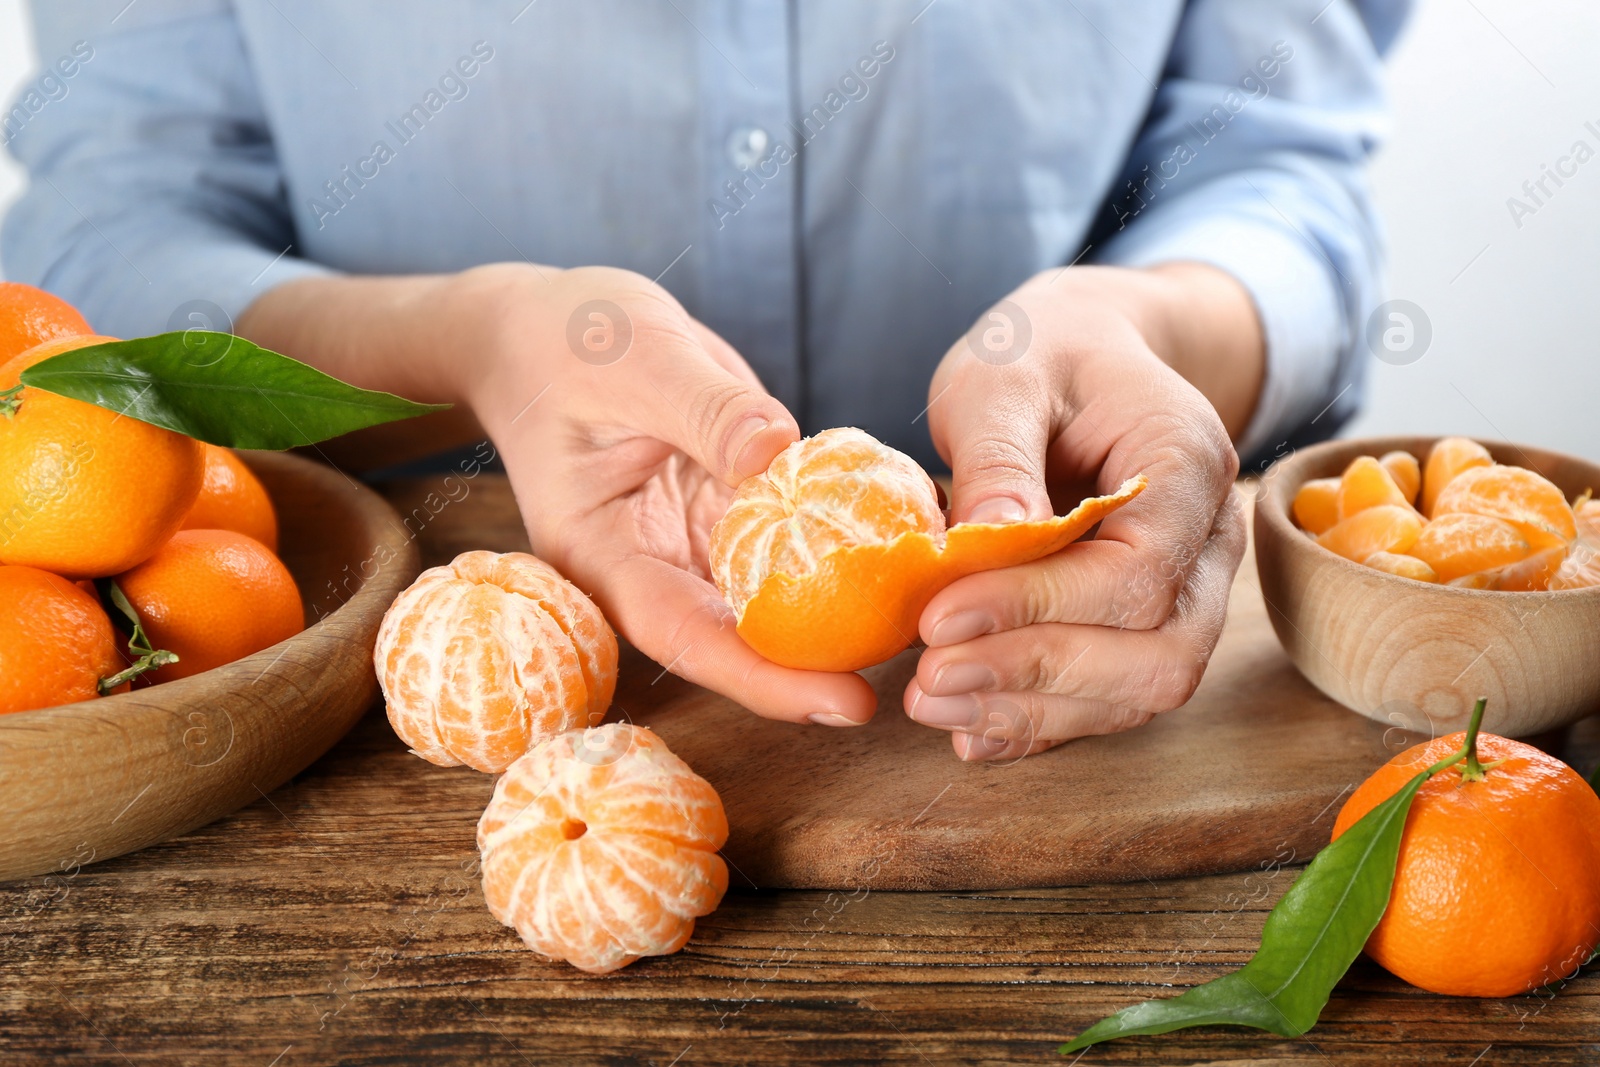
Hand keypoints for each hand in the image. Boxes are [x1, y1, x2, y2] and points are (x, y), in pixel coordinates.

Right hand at [455, 264, 878, 726]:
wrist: (540, 329)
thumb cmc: (566, 342)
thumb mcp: (635, 361)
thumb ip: (707, 409)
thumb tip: (779, 453)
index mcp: (602, 556)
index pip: (686, 637)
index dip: (765, 681)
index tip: (845, 704)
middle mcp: (652, 566)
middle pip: (740, 638)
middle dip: (825, 667)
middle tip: (921, 669)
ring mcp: (693, 542)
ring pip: (774, 596)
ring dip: (849, 608)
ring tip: (936, 615)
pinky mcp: (728, 509)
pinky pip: (792, 536)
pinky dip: (847, 539)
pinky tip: (914, 537)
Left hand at [903, 264, 1254, 759]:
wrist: (1081, 357)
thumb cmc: (1041, 353)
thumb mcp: (1002, 375)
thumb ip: (998, 457)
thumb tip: (984, 543)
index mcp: (1187, 462)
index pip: (1139, 571)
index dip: (1041, 607)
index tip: (941, 618)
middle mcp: (1209, 539)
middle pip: (1160, 652)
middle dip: (1038, 676)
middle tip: (929, 679)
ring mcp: (1189, 590)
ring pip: (1143, 690)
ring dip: (1034, 711)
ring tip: (932, 704)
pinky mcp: (1146, 625)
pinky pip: (1112, 696)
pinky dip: (1043, 722)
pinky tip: (969, 731)